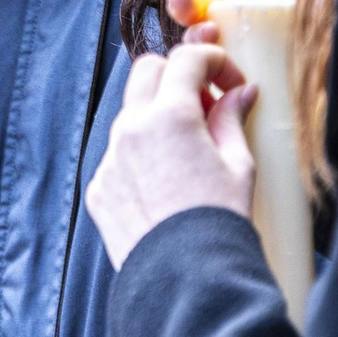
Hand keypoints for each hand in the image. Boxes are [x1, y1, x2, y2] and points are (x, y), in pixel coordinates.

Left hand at [87, 45, 256, 269]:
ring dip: (156, 118)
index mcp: (168, 117)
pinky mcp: (98, 188)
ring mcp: (108, 160)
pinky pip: (117, 156)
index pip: (185, 60)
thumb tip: (239, 94)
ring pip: (129, 116)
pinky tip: (165, 185)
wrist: (184, 277)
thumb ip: (231, 119)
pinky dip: (140, 156)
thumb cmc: (217, 220)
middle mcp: (129, 131)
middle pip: (145, 72)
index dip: (213, 62)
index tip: (229, 82)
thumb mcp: (238, 164)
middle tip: (205, 104)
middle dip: (176, 76)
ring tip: (188, 151)